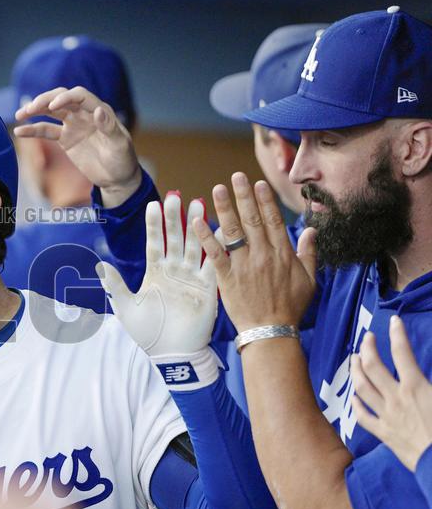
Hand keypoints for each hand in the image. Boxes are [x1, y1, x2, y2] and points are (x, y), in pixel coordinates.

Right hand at [14, 86, 141, 205]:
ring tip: (19, 115)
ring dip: (35, 111)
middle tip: (31, 107)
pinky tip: (19, 131)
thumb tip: (98, 111)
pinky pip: (46, 131)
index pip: (79, 96)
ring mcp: (73, 125)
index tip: (53, 106)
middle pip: (61, 98)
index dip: (65, 97)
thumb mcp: (120, 145)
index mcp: (99, 110)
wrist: (117, 178)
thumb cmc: (123, 160)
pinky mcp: (65, 138)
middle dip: (45, 100)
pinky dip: (33, 130)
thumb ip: (110, 127)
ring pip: (51, 112)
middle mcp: (84, 114)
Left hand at [97, 193, 216, 355]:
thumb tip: (100, 265)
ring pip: (195, 245)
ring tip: (200, 203)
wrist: (171, 355)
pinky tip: (221, 230)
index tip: (153, 204)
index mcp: (155, 273)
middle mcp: (175, 271)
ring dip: (197, 226)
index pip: (154, 242)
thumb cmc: (148, 333)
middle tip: (177, 195)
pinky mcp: (208, 288)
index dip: (154, 225)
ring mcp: (192, 278)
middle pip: (175, 238)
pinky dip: (216, 247)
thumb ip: (115, 285)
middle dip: (175, 218)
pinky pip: (213, 264)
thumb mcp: (126, 307)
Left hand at [191, 173, 316, 332]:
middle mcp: (263, 255)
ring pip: (233, 231)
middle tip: (235, 176)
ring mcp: (244, 265)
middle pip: (252, 220)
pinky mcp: (227, 277)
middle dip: (243, 196)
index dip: (265, 201)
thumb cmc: (291, 308)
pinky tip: (197, 221)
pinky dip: (206, 237)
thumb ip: (309, 253)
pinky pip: (214, 253)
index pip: (273, 220)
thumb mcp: (309, 280)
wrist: (271, 331)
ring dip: (224, 208)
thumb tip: (312, 230)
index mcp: (283, 253)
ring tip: (216, 189)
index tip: (258, 183)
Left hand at [352, 316, 431, 470]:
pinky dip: (357, 404)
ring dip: (355, 371)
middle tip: (367, 338)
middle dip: (368, 348)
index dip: (397, 334)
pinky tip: (354, 396)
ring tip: (354, 359)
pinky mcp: (384, 434)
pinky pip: (363, 416)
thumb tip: (429, 376)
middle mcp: (397, 398)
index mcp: (417, 387)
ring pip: (362, 388)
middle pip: (373, 367)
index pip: (402, 353)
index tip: (394, 321)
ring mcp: (387, 416)